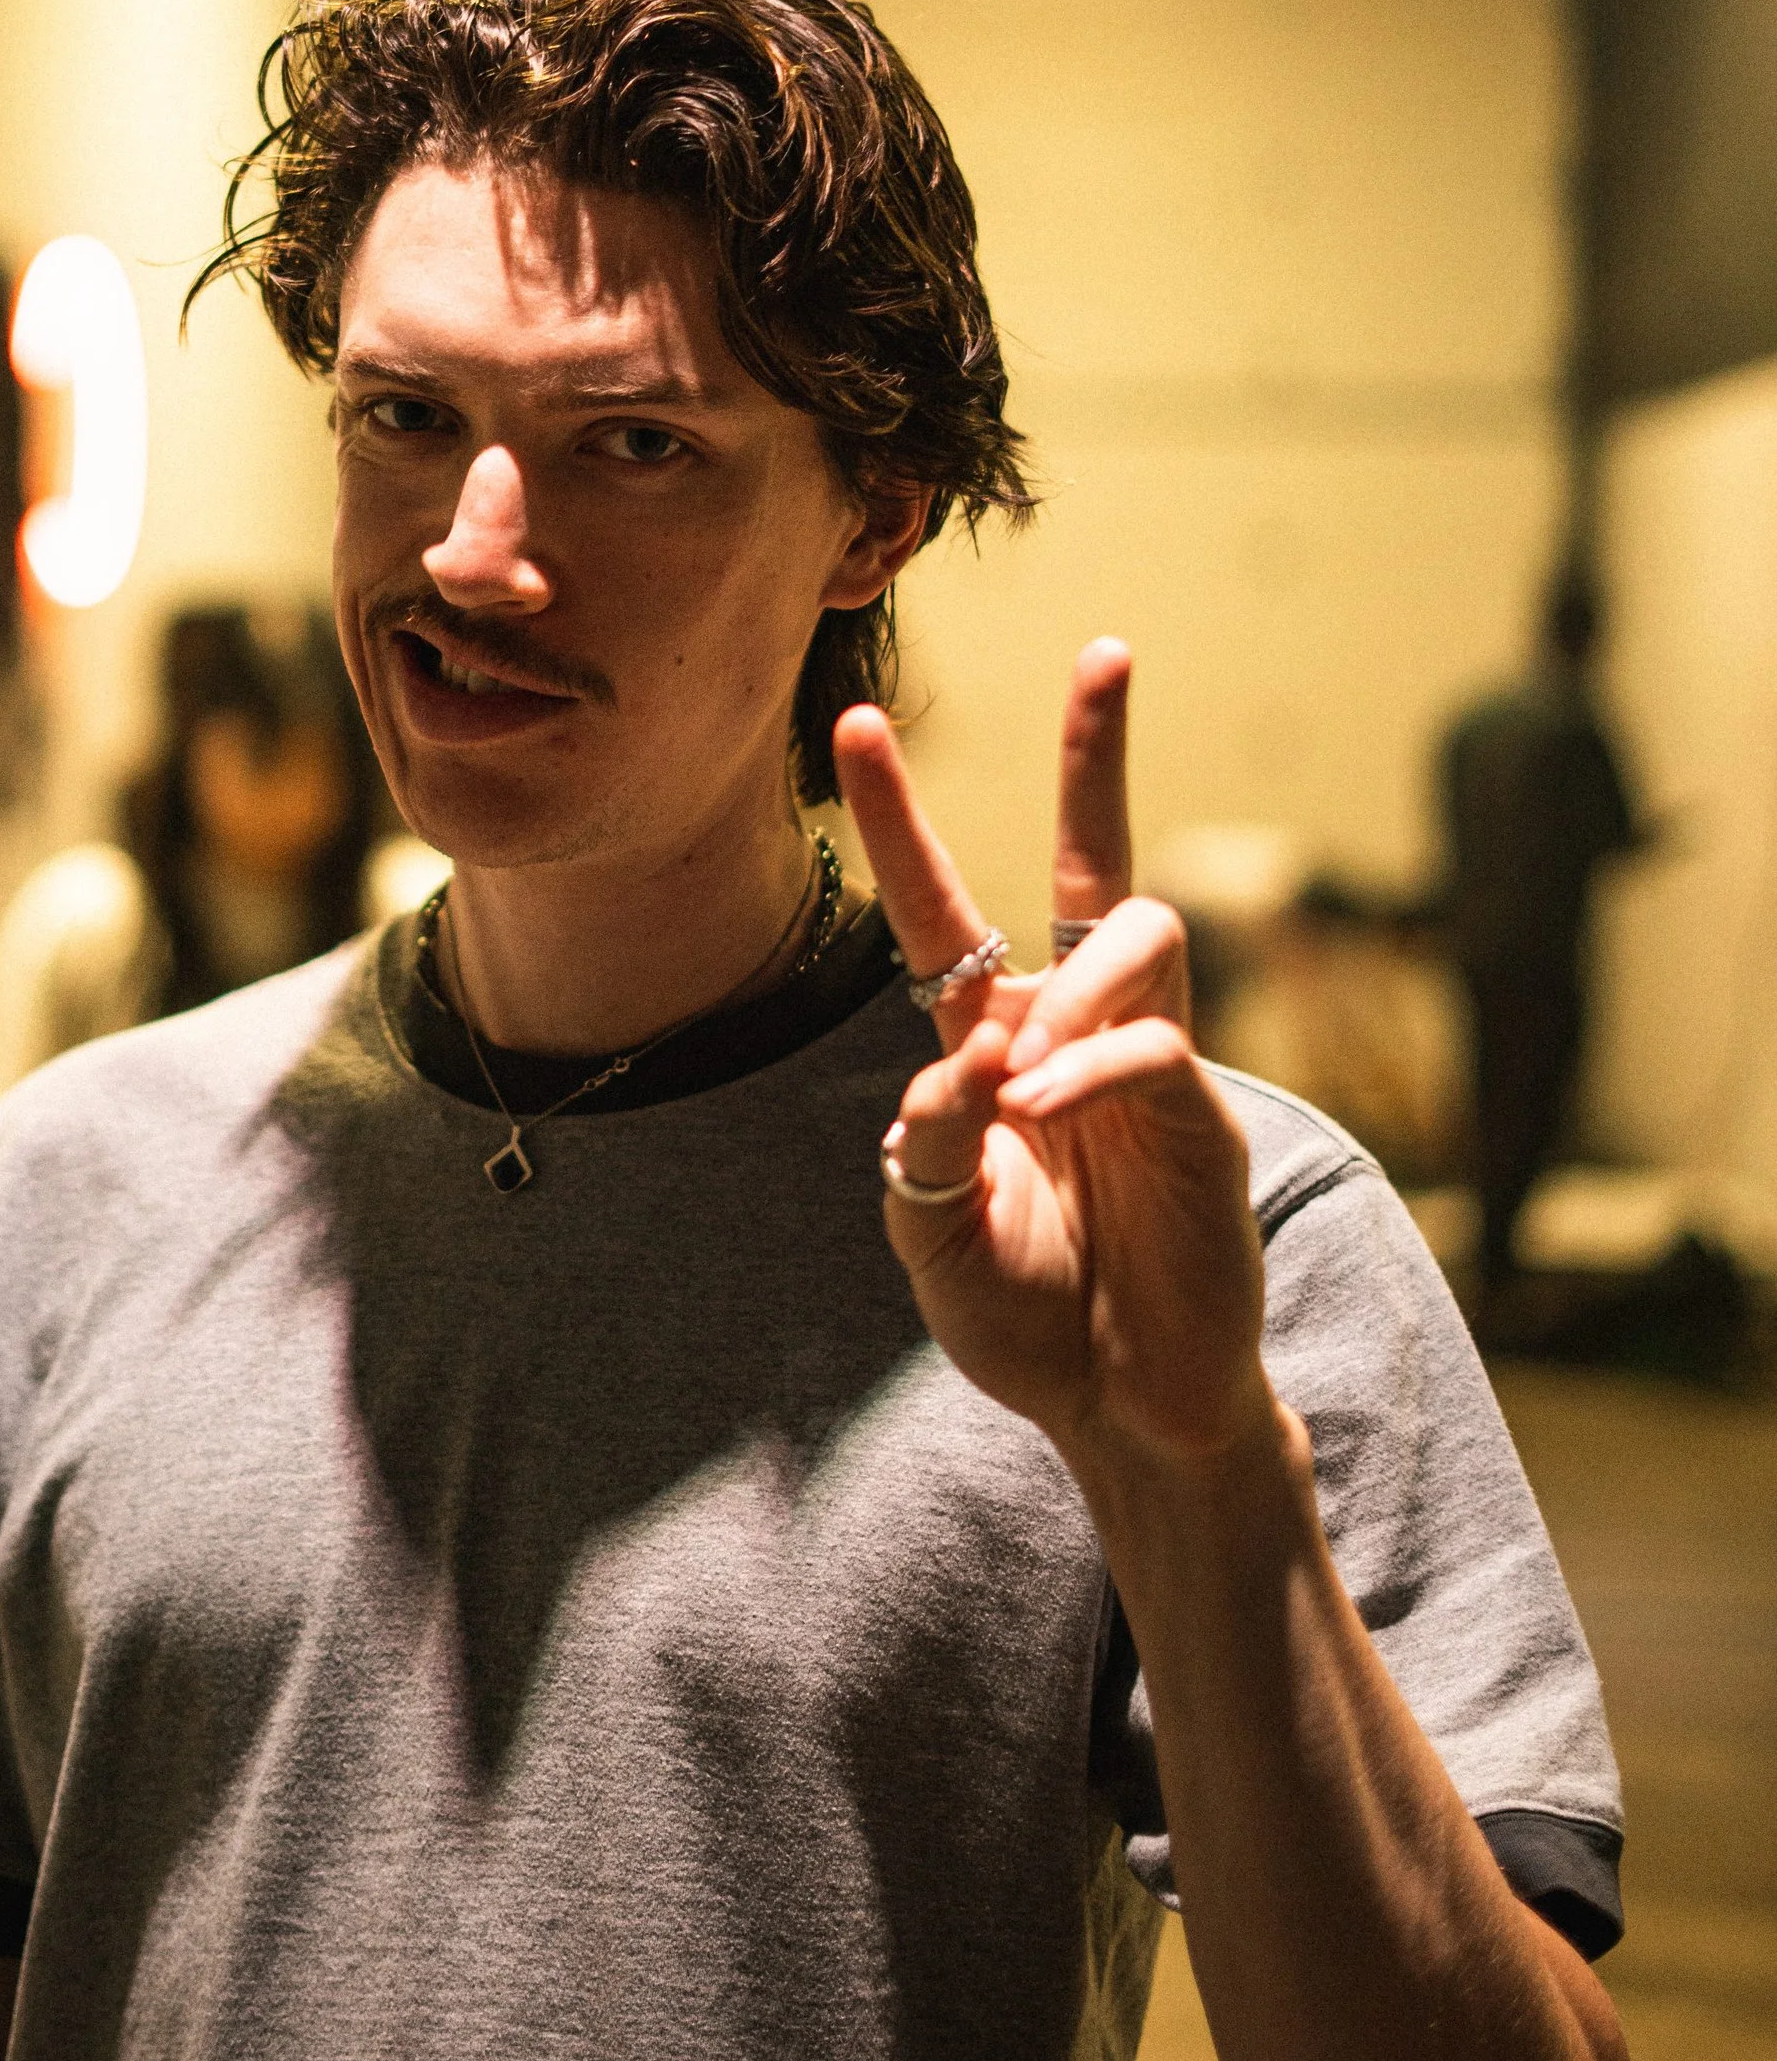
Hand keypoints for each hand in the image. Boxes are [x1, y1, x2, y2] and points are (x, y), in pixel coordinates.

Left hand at [832, 643, 1271, 1476]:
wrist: (1123, 1412)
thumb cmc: (1028, 1317)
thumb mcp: (933, 1232)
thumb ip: (927, 1146)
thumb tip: (969, 1060)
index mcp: (993, 1044)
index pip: (944, 908)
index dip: (899, 818)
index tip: (857, 722)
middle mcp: (1074, 1030)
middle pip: (1093, 862)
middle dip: (1101, 756)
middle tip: (1108, 649)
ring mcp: (1149, 1065)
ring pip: (1138, 936)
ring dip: (1068, 995)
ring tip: (1022, 1085)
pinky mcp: (1204, 1119)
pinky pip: (1156, 1045)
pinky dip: (1090, 1068)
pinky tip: (1047, 1112)